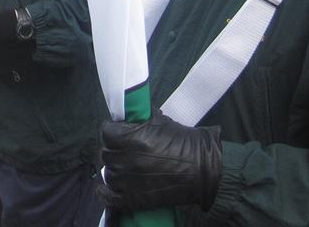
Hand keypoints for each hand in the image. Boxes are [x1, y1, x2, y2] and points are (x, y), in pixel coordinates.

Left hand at [99, 110, 221, 211]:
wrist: (204, 170)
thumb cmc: (184, 143)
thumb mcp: (160, 121)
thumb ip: (140, 116)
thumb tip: (129, 110)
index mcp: (132, 138)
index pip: (106, 132)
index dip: (112, 131)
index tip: (117, 132)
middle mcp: (127, 159)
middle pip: (106, 152)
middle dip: (114, 150)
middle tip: (124, 150)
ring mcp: (129, 180)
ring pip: (108, 173)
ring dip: (114, 169)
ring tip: (124, 166)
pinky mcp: (135, 198)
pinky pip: (110, 197)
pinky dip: (106, 193)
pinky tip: (105, 189)